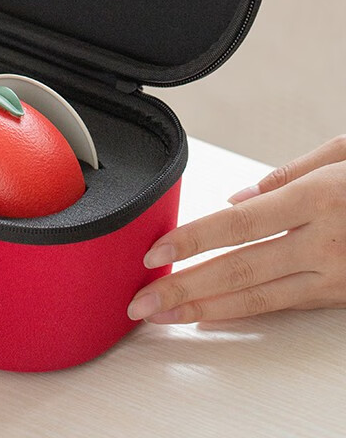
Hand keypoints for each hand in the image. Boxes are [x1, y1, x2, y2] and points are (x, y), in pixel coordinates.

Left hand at [127, 136, 345, 323]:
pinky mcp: (345, 295)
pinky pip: (286, 306)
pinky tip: (213, 315)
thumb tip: (237, 198)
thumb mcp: (344, 152)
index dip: (192, 241)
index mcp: (318, 198)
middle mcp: (326, 241)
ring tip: (166, 316)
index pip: (237, 224)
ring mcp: (338, 274)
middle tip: (142, 302)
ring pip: (260, 298)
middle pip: (240, 270)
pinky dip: (244, 312)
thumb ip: (286, 174)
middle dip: (185, 288)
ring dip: (206, 309)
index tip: (155, 253)